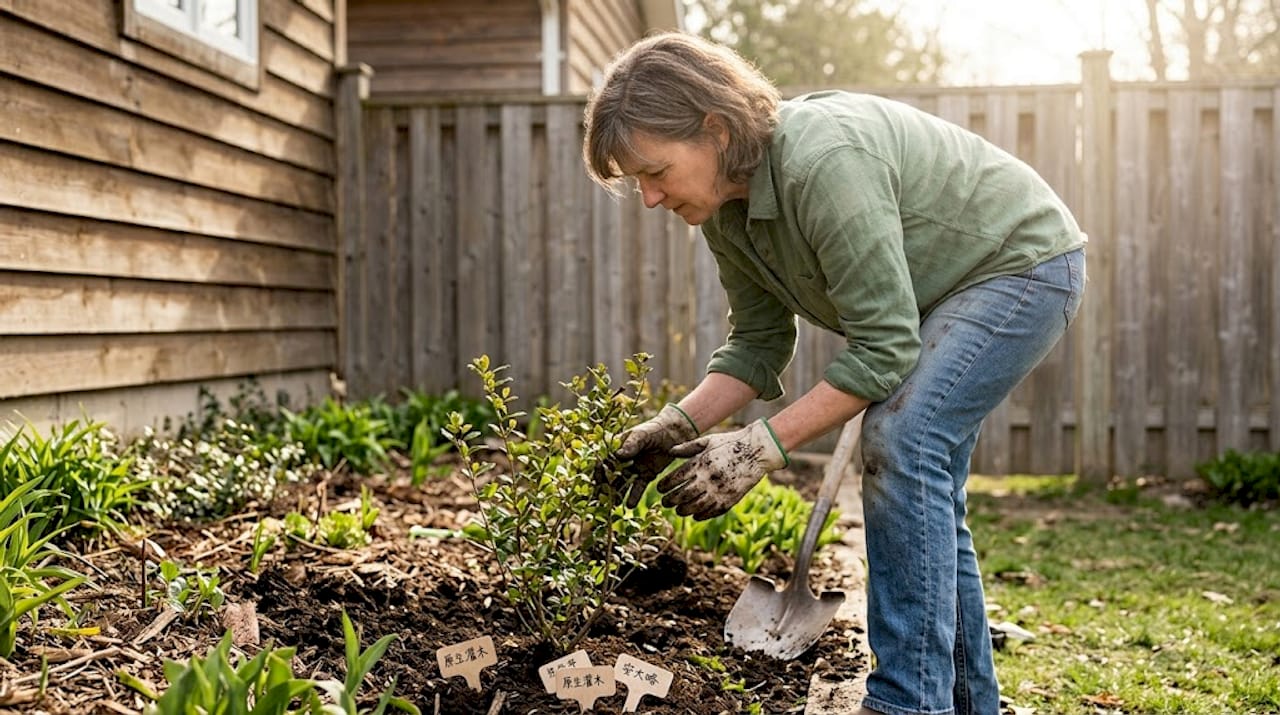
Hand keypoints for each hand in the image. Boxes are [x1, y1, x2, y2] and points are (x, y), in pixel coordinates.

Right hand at [604, 404, 698, 507]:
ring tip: (613, 504)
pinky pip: (638, 487)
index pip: (605, 460)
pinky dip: (634, 496)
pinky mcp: (646, 475)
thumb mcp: (642, 434)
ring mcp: (634, 468)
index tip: (597, 480)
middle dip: (605, 487)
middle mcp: (623, 459)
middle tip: (601, 498)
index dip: (600, 470)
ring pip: (622, 483)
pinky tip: (630, 505)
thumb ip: (632, 444)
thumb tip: (619, 454)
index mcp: (618, 447)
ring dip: (617, 494)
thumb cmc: (655, 429)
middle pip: (611, 475)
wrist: (674, 433)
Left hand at [657, 419, 788, 519]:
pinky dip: (701, 515)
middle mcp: (709, 478)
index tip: (660, 490)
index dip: (665, 486)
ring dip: (683, 510)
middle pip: (683, 495)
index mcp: (701, 462)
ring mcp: (721, 490)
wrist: (757, 450)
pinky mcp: (731, 499)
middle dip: (670, 501)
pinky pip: (712, 511)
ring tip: (678, 510)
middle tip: (665, 503)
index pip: (676, 478)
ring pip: (696, 506)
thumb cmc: (729, 443)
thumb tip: (670, 452)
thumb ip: (688, 447)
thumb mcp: (708, 441)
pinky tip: (695, 515)